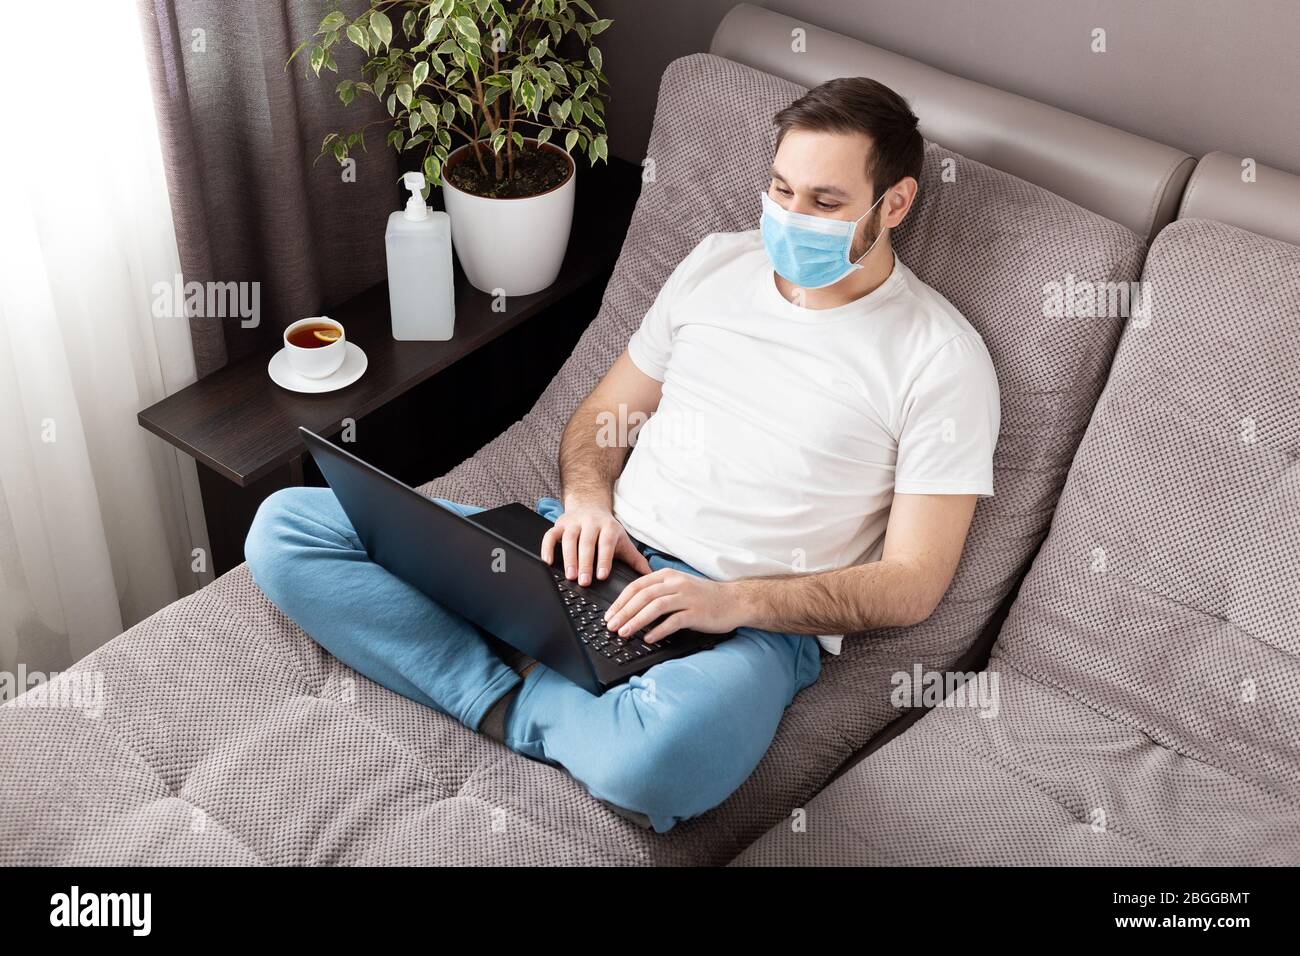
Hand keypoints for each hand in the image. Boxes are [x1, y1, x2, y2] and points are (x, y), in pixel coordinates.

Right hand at [540, 502, 651, 585]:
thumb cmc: (608, 530)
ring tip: (569, 575)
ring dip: (568, 557)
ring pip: (569, 539)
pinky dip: (547, 547)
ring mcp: (574, 523)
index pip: (606, 543)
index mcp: (609, 528)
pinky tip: (548, 562)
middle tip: (583, 582)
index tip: (602, 576)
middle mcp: (591, 523)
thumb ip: (636, 560)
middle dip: (585, 563)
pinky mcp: (559, 524)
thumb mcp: (623, 542)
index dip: (604, 559)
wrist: (590, 504)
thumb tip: (651, 577)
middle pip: (587, 542)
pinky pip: (550, 535)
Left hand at [604, 569, 748, 643]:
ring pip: (655, 607)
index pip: (637, 585)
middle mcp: (676, 583)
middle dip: (623, 612)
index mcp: (668, 575)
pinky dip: (658, 630)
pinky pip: (673, 621)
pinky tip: (649, 638)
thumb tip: (631, 607)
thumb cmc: (704, 596)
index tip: (609, 614)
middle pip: (643, 596)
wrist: (734, 601)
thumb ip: (658, 592)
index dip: (620, 600)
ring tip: (624, 632)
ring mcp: (687, 597)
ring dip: (637, 620)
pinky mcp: (696, 612)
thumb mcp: (679, 586)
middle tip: (611, 625)